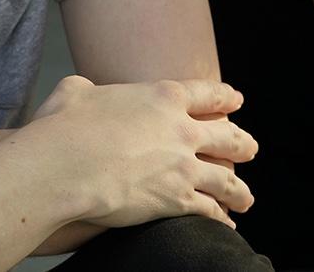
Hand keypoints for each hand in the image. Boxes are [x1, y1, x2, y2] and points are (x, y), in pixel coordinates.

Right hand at [26, 75, 258, 228]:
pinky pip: (209, 210)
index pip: (207, 94)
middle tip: (251, 149)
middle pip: (228, 137)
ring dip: (240, 190)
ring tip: (246, 198)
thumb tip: (81, 92)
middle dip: (242, 144)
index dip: (224, 97)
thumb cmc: (63, 127)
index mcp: (163, 97)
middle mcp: (182, 130)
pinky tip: (225, 223)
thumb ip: (86, 89)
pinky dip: (220, 218)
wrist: (64, 166)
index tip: (236, 101)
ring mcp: (184, 166)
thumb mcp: (74, 92)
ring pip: (226, 179)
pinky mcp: (177, 200)